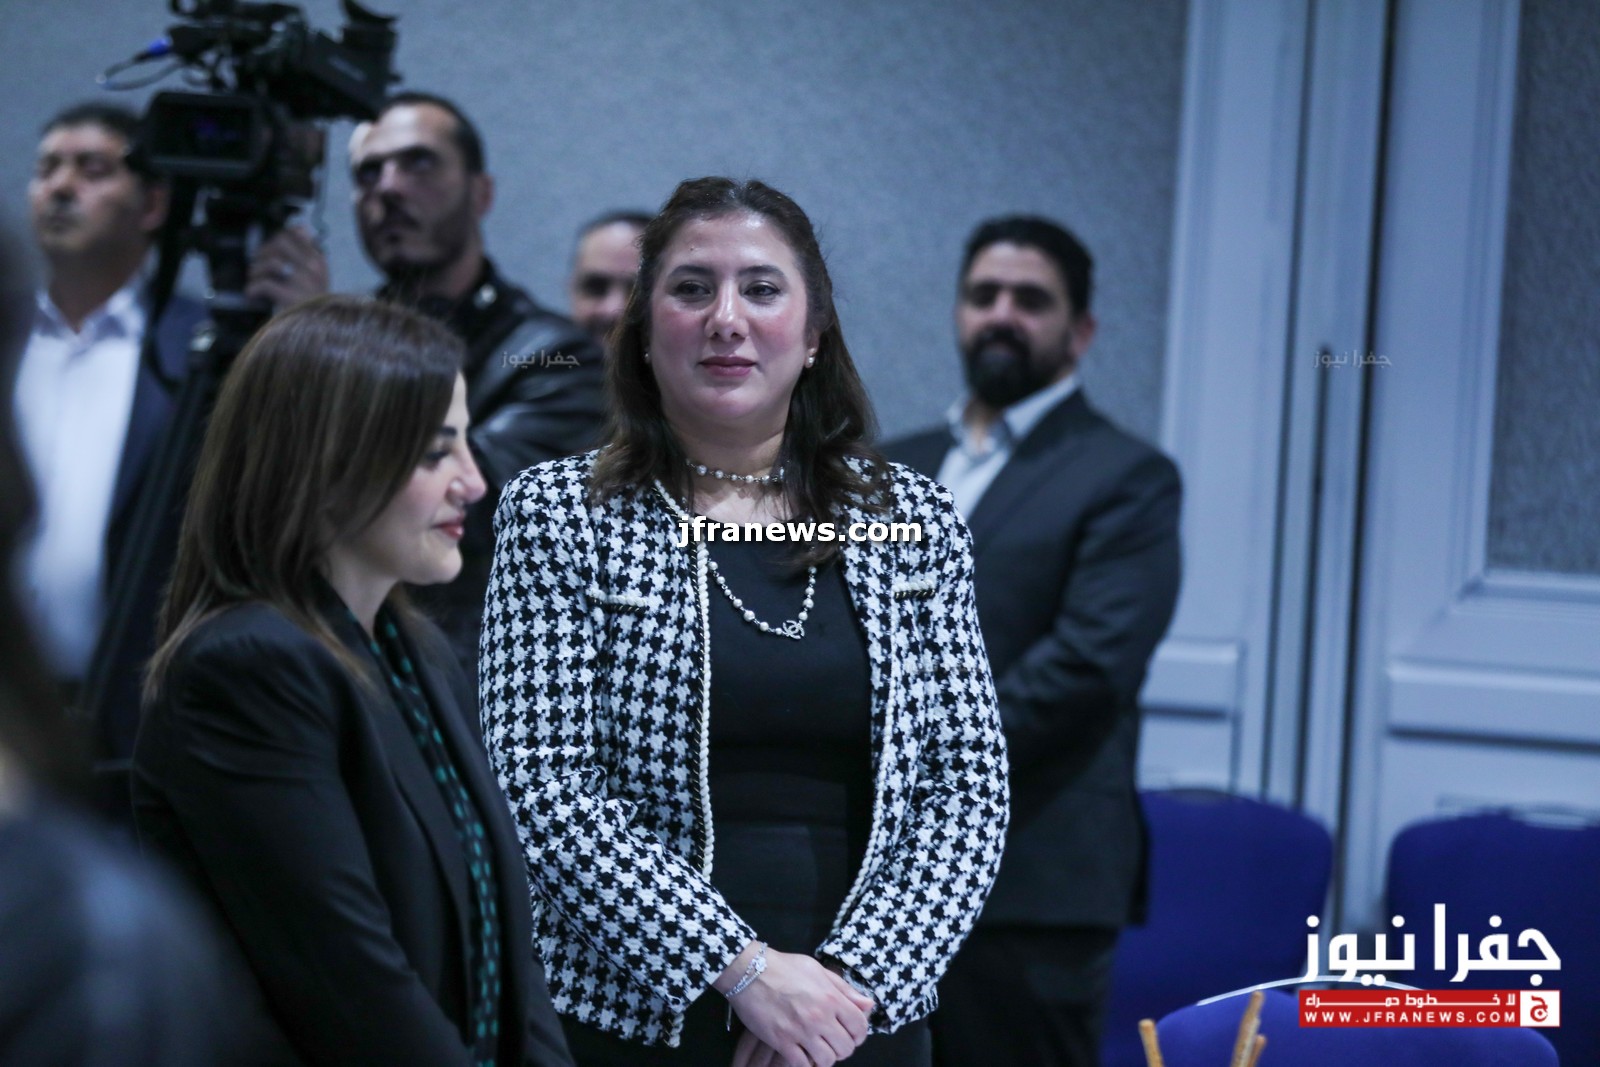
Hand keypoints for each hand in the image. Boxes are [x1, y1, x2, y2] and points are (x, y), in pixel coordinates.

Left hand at [246, 225, 329, 310]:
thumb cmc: (315, 305)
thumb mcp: (318, 277)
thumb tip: (301, 228)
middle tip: (258, 265)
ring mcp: (303, 282)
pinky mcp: (291, 297)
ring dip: (256, 271)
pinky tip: (252, 294)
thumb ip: (309, 254)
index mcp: (319, 260)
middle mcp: (313, 267)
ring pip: (271, 262)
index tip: (271, 250)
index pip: (295, 233)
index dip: (277, 238)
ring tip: (254, 280)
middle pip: (280, 243)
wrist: (319, 331)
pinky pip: (264, 284)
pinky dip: (253, 289)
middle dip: (263, 252)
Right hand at [726, 949, 871, 1066]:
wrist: (750, 971)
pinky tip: (802, 1054)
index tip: (851, 1035)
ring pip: (827, 1060)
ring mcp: (800, 1031)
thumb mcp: (818, 970)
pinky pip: (802, 1065)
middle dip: (843, 1048)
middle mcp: (819, 1016)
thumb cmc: (785, 967)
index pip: (860, 1026)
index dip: (859, 1035)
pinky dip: (805, 1063)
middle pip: (846, 1047)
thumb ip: (844, 989)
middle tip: (833, 1043)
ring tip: (818, 1050)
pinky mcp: (781, 1041)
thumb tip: (868, 1005)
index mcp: (831, 997)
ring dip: (825, 1057)